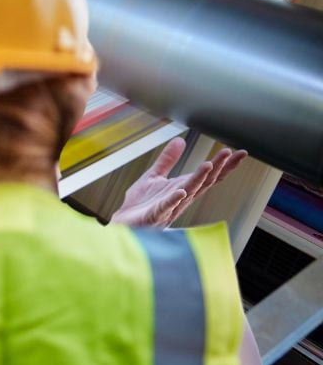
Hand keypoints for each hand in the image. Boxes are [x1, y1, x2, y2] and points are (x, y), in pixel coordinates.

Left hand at [109, 137, 246, 226]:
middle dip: (218, 168)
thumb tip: (181, 140)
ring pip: (189, 192)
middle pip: (204, 182)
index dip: (224, 165)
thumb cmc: (141, 205)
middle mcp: (181, 198)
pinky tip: (181, 191)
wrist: (124, 224)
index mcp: (182, 188)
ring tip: (209, 165)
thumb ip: (167, 160)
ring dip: (199, 178)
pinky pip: (166, 207)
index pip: (208, 176)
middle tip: (231, 154)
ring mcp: (169, 207)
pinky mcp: (154, 215)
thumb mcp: (154, 176)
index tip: (239, 153)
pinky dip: (174, 199)